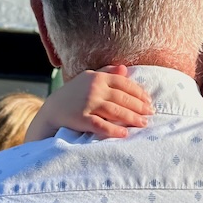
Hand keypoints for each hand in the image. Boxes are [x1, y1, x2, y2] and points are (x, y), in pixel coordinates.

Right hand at [27, 66, 153, 140]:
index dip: (138, 92)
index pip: (123, 83)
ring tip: (143, 124)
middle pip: (122, 97)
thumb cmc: (73, 95)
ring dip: (132, 118)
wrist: (52, 110)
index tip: (149, 100)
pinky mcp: (81, 119)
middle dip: (139, 106)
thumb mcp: (88, 79)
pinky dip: (114, 130)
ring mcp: (87, 103)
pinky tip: (125, 134)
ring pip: (115, 110)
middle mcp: (93, 88)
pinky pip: (101, 125)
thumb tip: (125, 69)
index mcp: (96, 77)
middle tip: (150, 113)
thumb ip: (106, 73)